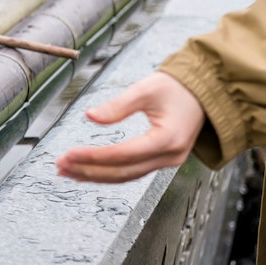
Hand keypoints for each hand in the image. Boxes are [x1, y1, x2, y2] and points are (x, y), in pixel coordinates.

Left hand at [56, 72, 205, 182]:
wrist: (204, 93)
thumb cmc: (176, 88)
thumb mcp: (145, 89)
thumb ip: (117, 106)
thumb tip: (89, 116)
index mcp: (168, 139)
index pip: (123, 154)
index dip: (94, 156)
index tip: (69, 153)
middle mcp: (170, 156)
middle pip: (123, 172)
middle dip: (89, 170)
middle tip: (61, 165)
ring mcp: (168, 162)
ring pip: (126, 176)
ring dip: (95, 175)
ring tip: (66, 171)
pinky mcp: (162, 161)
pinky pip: (131, 171)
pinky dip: (108, 173)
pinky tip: (86, 171)